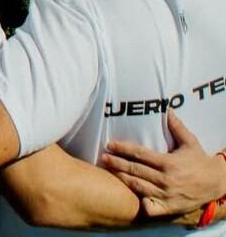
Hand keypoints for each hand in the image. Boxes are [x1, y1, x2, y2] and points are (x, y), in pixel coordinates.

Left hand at [101, 110, 225, 217]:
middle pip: (135, 170)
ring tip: (108, 172)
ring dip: (122, 179)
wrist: (217, 183)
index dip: (123, 149)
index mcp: (169, 163)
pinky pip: (151, 207)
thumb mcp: (190, 142)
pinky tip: (127, 196)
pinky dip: (140, 202)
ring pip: (139, 187)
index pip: (140, 154)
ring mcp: (167, 195)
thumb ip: (177, 127)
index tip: (110, 145)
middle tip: (102, 158)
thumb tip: (167, 109)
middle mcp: (166, 179)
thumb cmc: (200, 161)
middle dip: (117, 163)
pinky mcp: (169, 207)